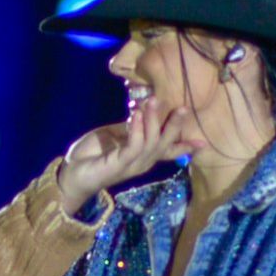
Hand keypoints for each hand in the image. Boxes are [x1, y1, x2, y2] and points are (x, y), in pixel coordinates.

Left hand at [56, 104, 194, 214]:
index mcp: (142, 157)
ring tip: (152, 101)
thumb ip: (130, 128)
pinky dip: (138, 129)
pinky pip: (134, 145)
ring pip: (152, 142)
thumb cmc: (92, 155)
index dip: (185, 147)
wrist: (71, 174)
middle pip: (165, 144)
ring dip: (153, 120)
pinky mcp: (120, 164)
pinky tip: (135, 114)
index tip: (204, 142)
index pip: (168, 151)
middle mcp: (142, 163)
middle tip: (183, 108)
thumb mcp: (114, 137)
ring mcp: (132, 165)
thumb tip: (142, 113)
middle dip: (175, 126)